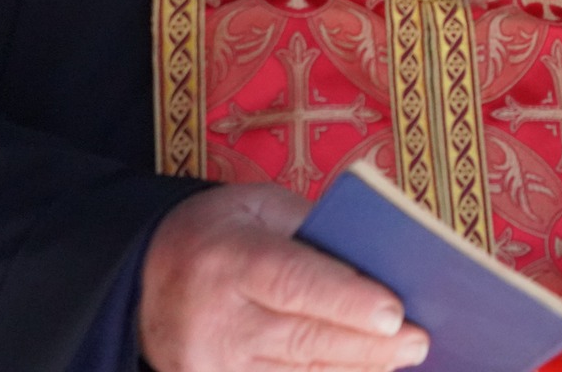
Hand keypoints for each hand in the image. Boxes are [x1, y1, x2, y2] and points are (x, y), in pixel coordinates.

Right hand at [140, 183, 428, 371]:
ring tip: (401, 356)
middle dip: (369, 344)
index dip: (346, 301)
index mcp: (227, 257)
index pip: (294, 283)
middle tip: (419, 341)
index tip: (394, 313)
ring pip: (297, 371)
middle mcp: (215, 316)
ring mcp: (210, 362)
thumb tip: (380, 264)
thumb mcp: (259, 208)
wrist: (142, 275)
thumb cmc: (220, 232)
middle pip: (303, 337)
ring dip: (356, 367)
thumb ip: (314, 230)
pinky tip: (362, 370)